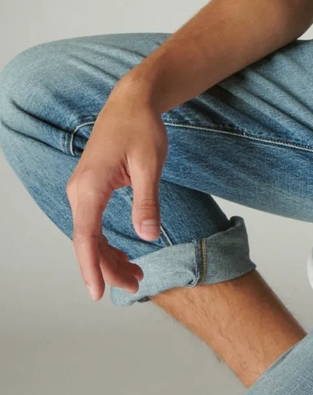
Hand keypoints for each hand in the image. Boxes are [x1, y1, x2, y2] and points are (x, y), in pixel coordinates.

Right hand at [65, 80, 168, 300]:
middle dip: (109, 268)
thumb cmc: (141, 128)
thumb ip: (147, 201)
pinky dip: (107, 243)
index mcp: (90, 187)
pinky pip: (93, 224)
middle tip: (137, 286)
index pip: (86, 238)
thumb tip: (147, 236)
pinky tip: (125, 256)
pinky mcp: (91, 189)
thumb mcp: (150, 165)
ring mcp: (82, 190)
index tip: (98, 293)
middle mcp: (79, 191)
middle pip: (88, 242)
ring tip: (136, 276)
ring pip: (90, 236)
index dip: (92, 268)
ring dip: (109, 258)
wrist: (131, 101)